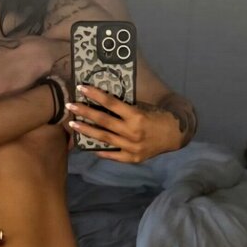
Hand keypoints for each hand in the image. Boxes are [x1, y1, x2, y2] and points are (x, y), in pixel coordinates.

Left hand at [66, 86, 182, 162]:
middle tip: (70, 106)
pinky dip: (102, 151)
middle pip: (103, 121)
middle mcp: (133, 132)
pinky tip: (90, 147)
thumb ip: (125, 107)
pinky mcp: (133, 158)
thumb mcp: (144, 107)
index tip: (82, 88)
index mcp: (136, 115)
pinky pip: (114, 155)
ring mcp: (132, 147)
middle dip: (85, 112)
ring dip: (87, 130)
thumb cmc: (158, 116)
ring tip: (73, 125)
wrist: (175, 135)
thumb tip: (103, 101)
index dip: (95, 95)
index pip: (111, 103)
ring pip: (105, 138)